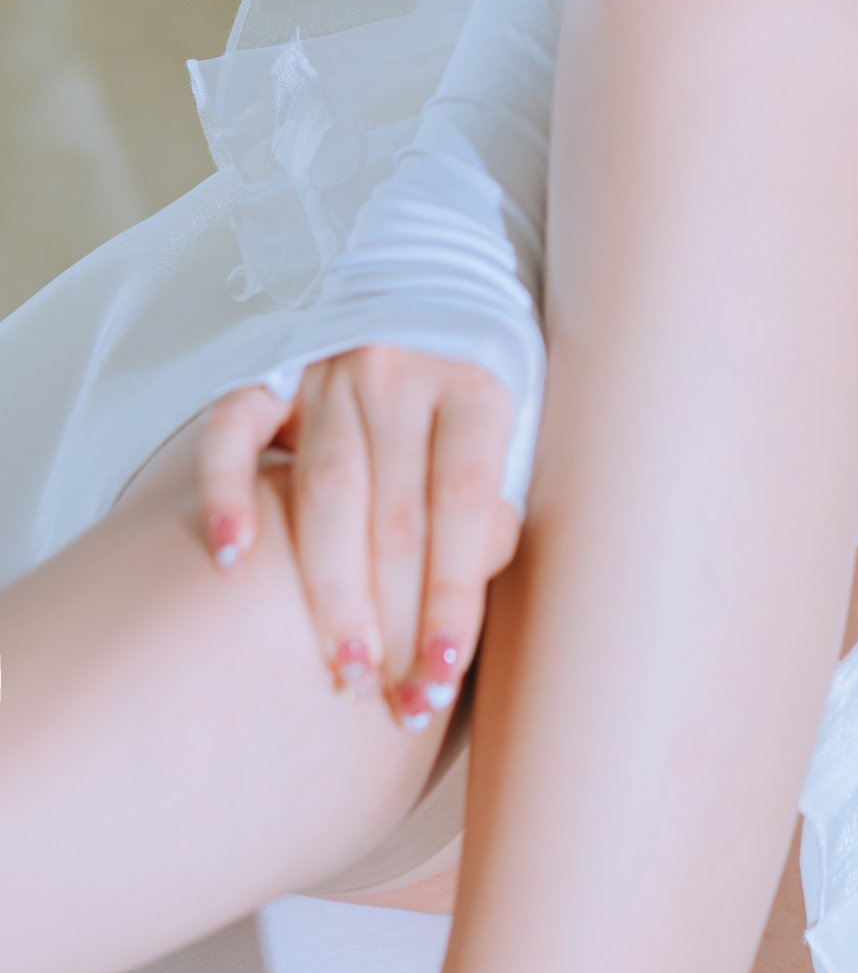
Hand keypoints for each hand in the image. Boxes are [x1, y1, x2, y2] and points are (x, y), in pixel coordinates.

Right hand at [199, 349, 519, 728]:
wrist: (427, 274)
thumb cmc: (474, 385)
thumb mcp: (512, 428)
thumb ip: (490, 502)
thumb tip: (467, 598)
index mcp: (478, 388)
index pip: (463, 509)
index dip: (453, 598)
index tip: (443, 675)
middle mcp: (402, 375)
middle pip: (394, 515)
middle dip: (394, 619)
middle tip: (390, 698)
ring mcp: (332, 370)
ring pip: (326, 494)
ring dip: (330, 590)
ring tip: (340, 668)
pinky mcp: (272, 369)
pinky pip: (236, 431)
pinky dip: (229, 492)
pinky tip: (232, 558)